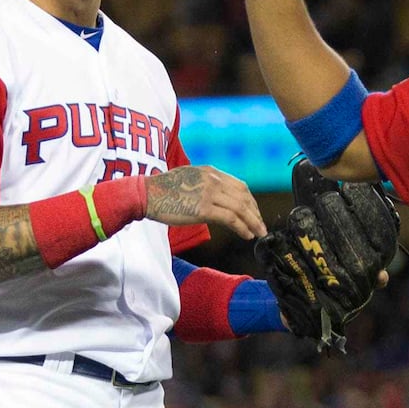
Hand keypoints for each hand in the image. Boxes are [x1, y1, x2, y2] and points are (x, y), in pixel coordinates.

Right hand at [146, 166, 267, 241]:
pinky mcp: (204, 208)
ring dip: (253, 222)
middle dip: (255, 213)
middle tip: (261, 226)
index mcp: (210, 172)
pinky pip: (231, 219)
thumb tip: (215, 200)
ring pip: (240, 208)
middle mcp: (213, 180)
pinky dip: (242, 228)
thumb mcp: (188, 179)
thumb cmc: (162, 190)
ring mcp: (209, 193)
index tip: (254, 213)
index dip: (250, 201)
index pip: (239, 186)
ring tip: (258, 234)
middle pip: (244, 196)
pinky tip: (247, 235)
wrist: (147, 194)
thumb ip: (204, 185)